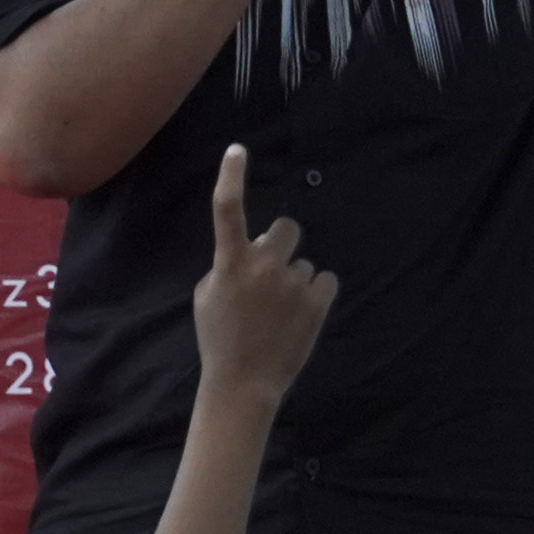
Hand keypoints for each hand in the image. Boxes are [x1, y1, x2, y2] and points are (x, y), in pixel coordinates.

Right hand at [191, 145, 337, 405]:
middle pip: (286, 228)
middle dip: (281, 244)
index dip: (231, 176)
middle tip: (273, 273)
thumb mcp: (209, 296)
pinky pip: (324, 280)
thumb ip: (229, 264)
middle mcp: (263, 266)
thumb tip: (256, 246)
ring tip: (280, 313)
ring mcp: (292, 284)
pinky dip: (315, 294)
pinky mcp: (316, 302)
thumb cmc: (220, 338)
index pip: (228, 210)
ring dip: (295, 279)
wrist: (243, 383)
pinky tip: (301, 316)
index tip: (238, 149)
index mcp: (230, 263)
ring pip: (303, 263)